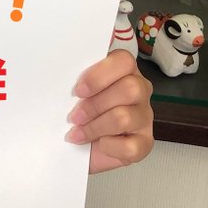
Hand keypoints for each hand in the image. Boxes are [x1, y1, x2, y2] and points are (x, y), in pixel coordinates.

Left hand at [66, 49, 153, 174]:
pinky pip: (130, 146)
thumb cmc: (78, 113)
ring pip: (125, 117)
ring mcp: (144, 117)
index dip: (99, 75)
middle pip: (130, 88)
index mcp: (124, 71)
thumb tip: (63, 67)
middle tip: (74, 116)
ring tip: (78, 132)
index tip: (78, 91)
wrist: (77, 147)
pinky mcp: (144, 143)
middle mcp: (140, 91)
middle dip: (95, 104)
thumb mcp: (75, 91)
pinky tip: (98, 145)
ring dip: (95, 127)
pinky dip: (108, 147)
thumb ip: (76, 76)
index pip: (124, 61)